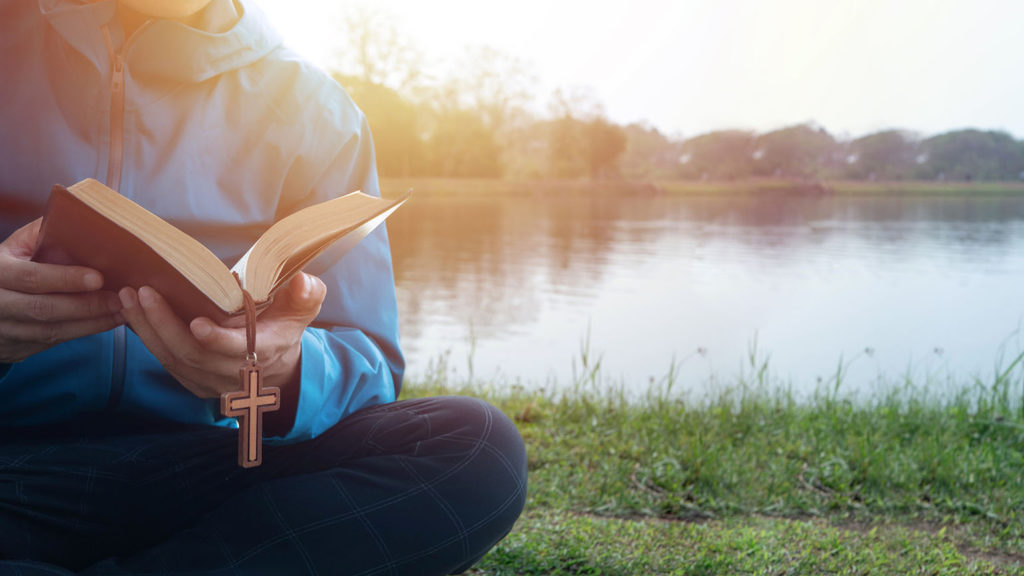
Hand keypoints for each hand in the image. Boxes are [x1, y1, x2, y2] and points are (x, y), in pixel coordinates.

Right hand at [0, 218, 123, 362]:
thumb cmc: (7, 266)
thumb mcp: (15, 247)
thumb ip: (40, 234)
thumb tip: (80, 218)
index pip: (32, 277)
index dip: (65, 279)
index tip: (98, 278)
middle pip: (44, 309)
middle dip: (87, 306)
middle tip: (119, 299)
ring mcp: (5, 330)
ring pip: (51, 331)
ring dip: (91, 324)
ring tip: (121, 311)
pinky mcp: (17, 347)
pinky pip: (53, 342)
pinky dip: (82, 332)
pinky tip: (106, 322)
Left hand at [117, 272, 326, 397]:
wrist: (276, 370)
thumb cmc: (285, 330)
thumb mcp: (302, 312)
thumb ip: (305, 297)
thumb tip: (304, 282)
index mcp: (262, 353)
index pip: (236, 352)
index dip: (217, 341)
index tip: (197, 323)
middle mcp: (232, 374)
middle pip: (192, 354)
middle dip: (164, 324)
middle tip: (144, 292)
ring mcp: (208, 381)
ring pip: (172, 358)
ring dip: (147, 328)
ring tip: (129, 297)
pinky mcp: (191, 381)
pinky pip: (165, 361)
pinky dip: (146, 337)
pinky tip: (132, 312)